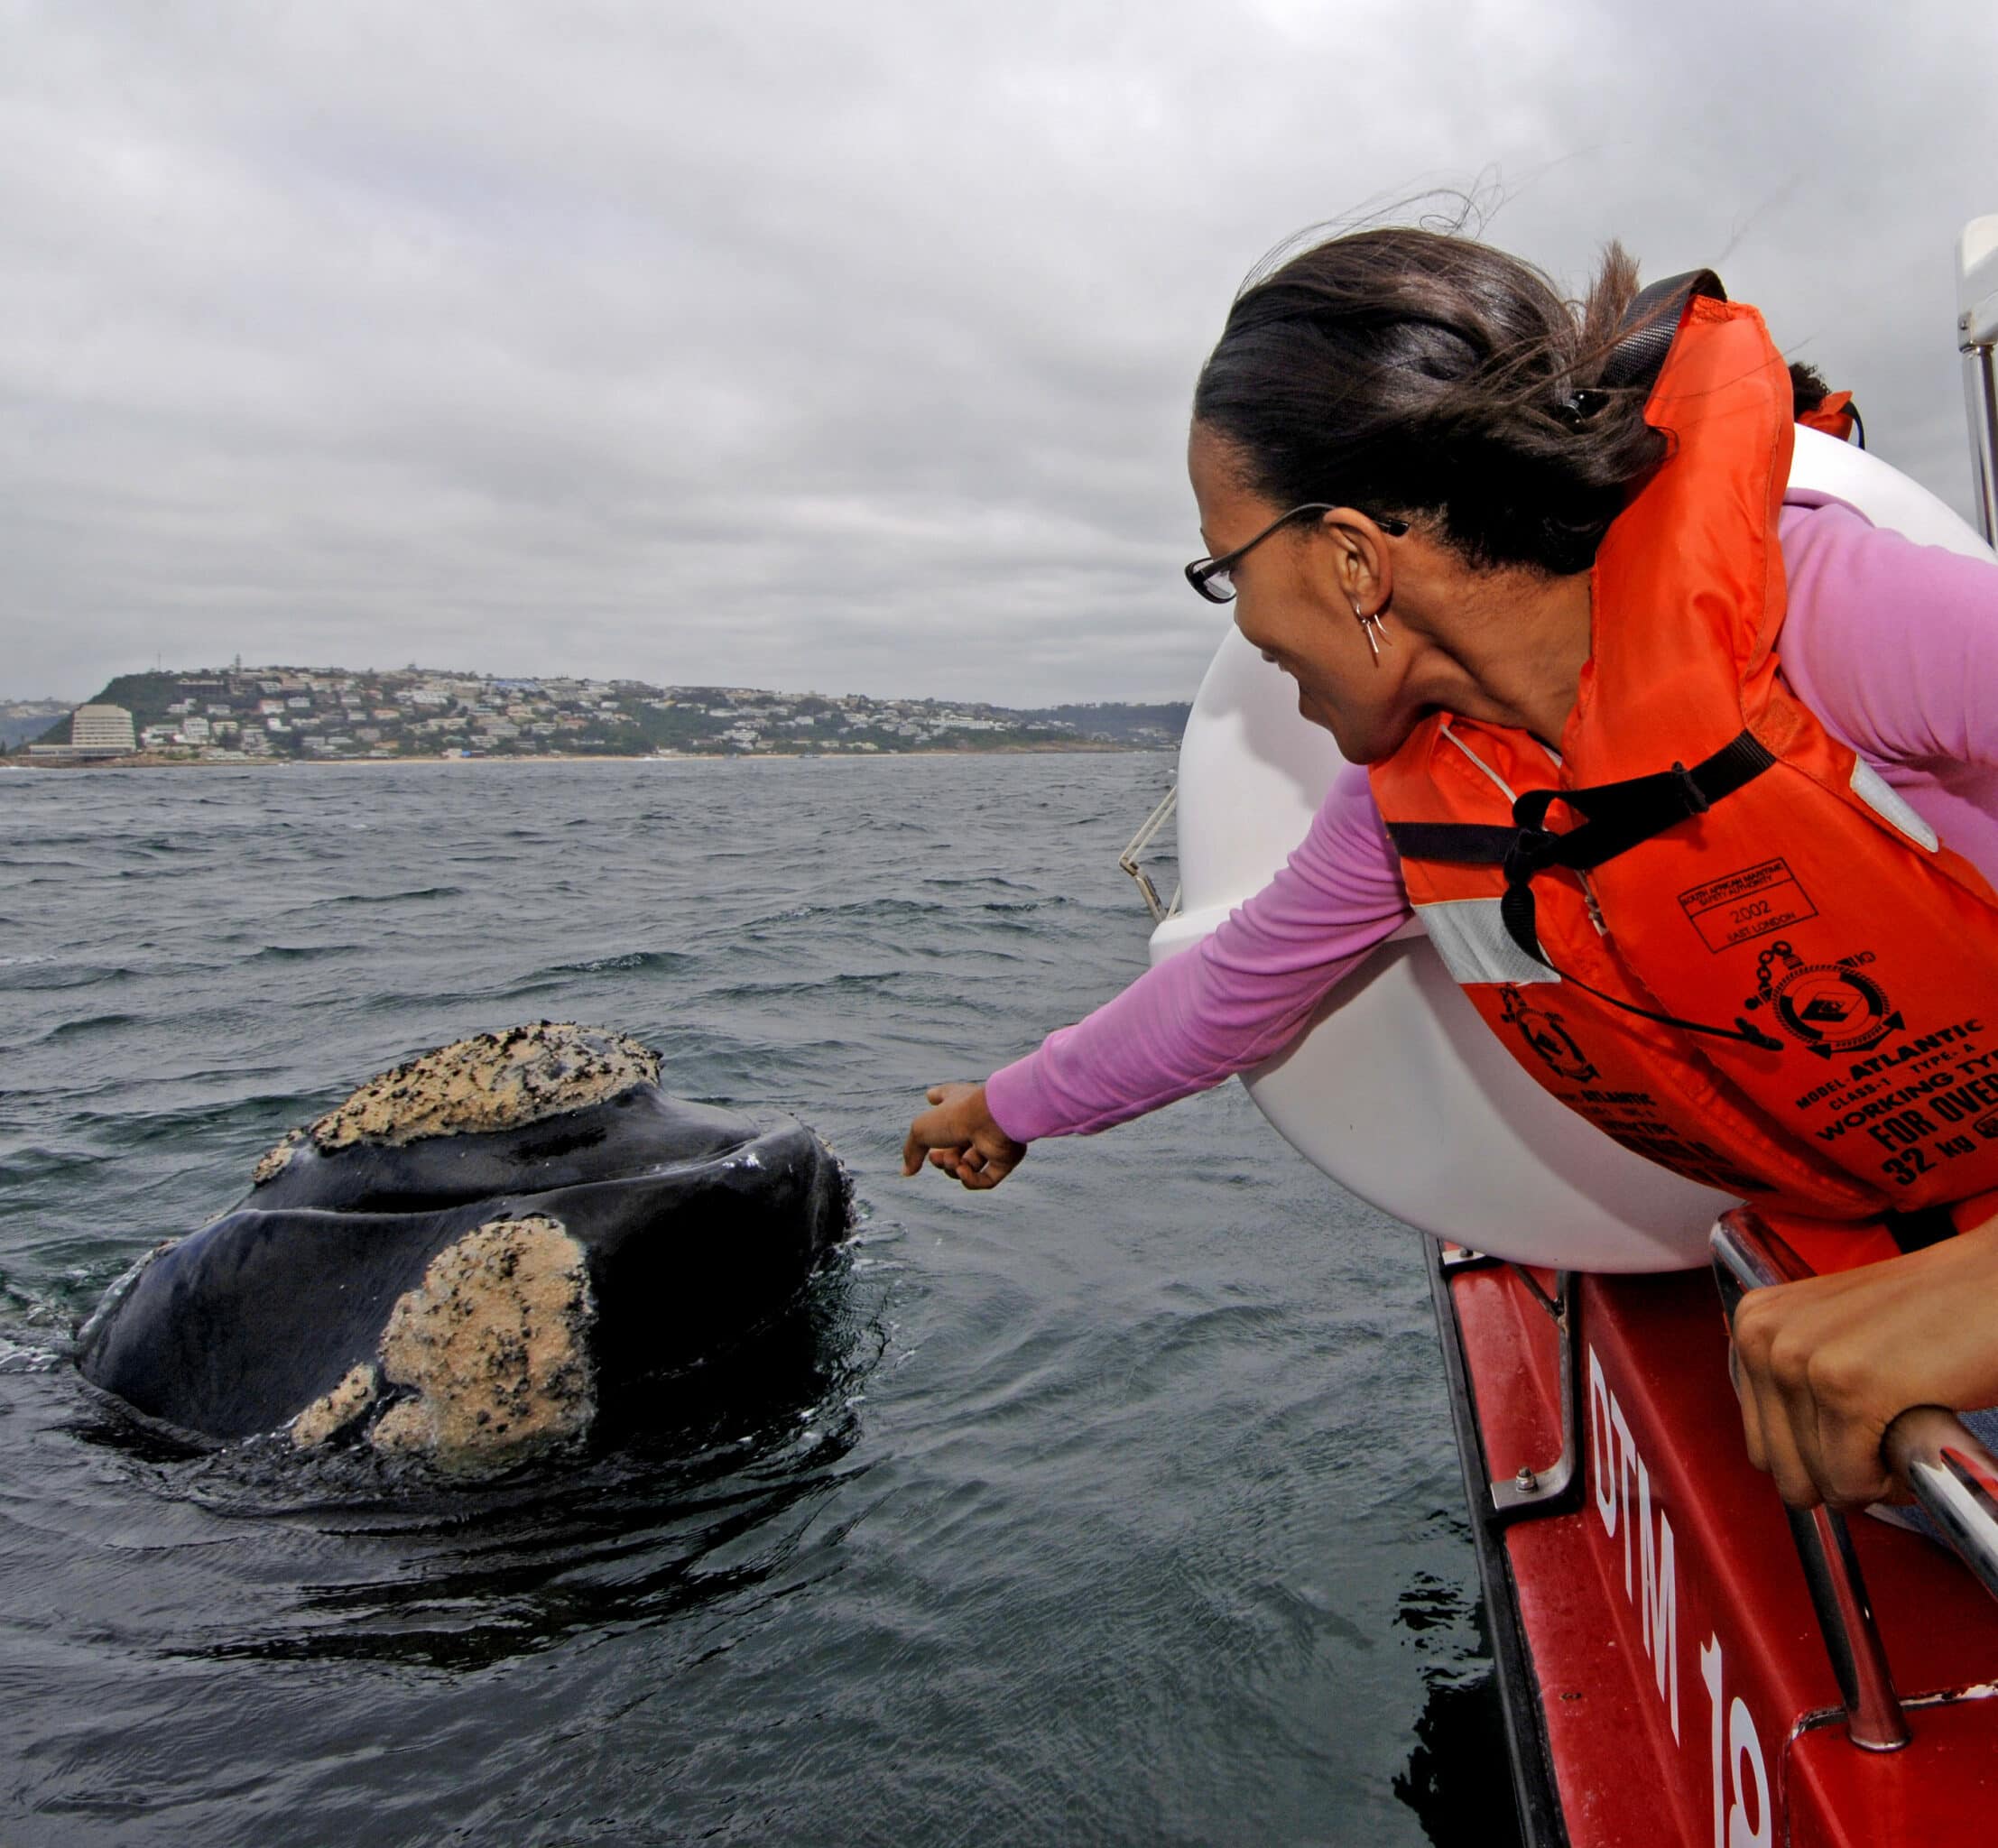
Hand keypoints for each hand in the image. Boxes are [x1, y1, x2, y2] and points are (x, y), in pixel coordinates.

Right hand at [901, 1081, 1026, 1190]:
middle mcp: (975, 1120)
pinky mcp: (1004, 1159)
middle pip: (952, 1147)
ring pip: (968, 1165)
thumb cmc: (957, 1116)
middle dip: (941, 1158)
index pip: (945, 1098)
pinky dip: (971, 1179)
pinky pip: (986, 1179)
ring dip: (954, 1168)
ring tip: (953, 1161)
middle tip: (936, 1157)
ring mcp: (991, 1141)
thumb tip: (906, 1172)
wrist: (994, 1119)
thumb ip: (911, 1151)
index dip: (936, 1098)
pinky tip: (964, 1171)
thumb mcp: (922, 1130)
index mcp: (957, 1103)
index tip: (930, 1097)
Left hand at [1729, 1211, 1997, 1509]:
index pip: (1761, 1448)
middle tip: (1890, 1436)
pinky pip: (1854, 1484)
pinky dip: (1896, 1481)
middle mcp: (1762, 1336)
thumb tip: (1785, 1466)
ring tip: (1907, 1425)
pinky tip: (1920, 1431)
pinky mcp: (1848, 1387)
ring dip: (1874, 1477)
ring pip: (1821, 1484)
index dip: (1821, 1458)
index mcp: (1753, 1324)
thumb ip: (1795, 1384)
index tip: (1862, 1429)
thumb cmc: (1932, 1316)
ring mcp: (1799, 1360)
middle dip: (1844, 1474)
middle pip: (1785, 1472)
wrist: (1996, 1283)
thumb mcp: (1834, 1337)